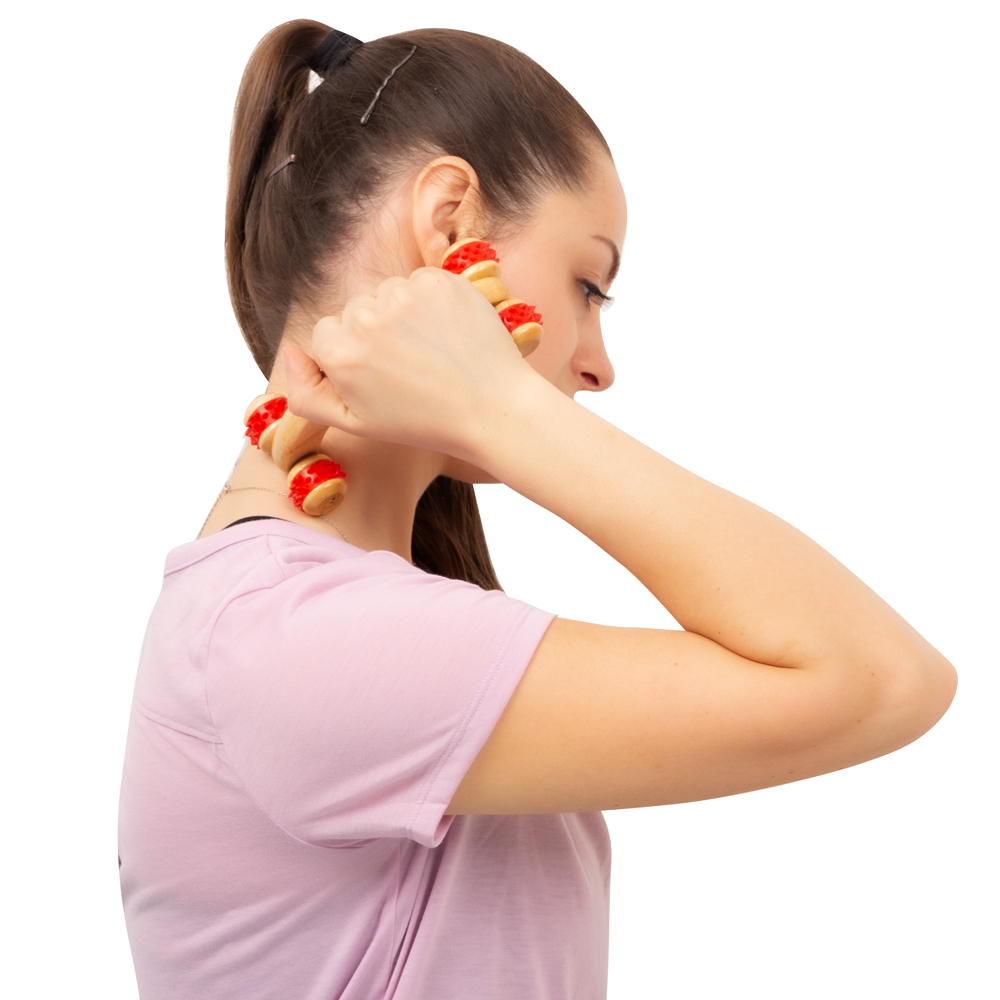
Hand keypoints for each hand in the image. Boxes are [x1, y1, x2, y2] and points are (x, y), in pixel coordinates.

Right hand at [284, 268, 532, 458]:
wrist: (492, 409)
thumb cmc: (422, 421)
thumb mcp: (355, 423)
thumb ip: (306, 394)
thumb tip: (289, 354)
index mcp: (339, 352)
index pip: (326, 335)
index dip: (353, 359)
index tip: (380, 379)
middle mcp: (365, 316)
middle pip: (355, 311)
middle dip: (375, 335)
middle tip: (409, 369)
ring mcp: (405, 294)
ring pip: (387, 294)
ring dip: (403, 316)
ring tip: (430, 353)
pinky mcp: (440, 280)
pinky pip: (419, 283)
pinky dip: (431, 303)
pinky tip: (447, 335)